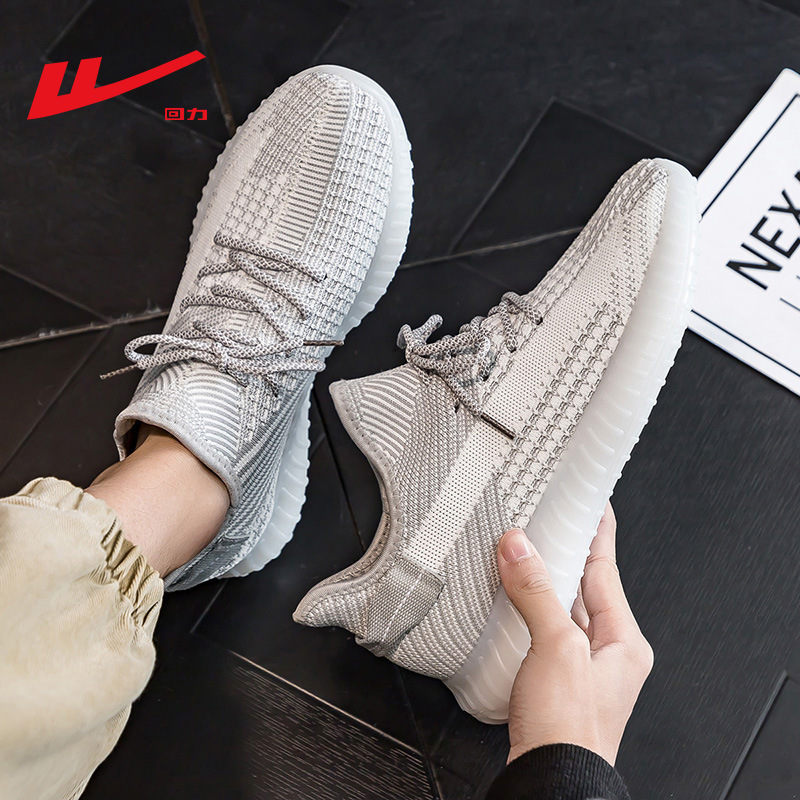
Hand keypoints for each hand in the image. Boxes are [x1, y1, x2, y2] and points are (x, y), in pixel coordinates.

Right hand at [497, 503, 652, 766]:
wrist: (552, 782)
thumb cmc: (569, 731)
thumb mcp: (557, 647)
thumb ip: (536, 593)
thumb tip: (520, 547)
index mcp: (624, 642)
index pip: (607, 570)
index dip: (598, 534)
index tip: (593, 504)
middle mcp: (606, 654)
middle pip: (583, 588)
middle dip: (564, 555)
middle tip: (549, 521)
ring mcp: (579, 668)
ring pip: (559, 610)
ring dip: (540, 583)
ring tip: (524, 554)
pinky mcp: (554, 681)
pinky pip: (541, 631)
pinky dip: (526, 611)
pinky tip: (511, 604)